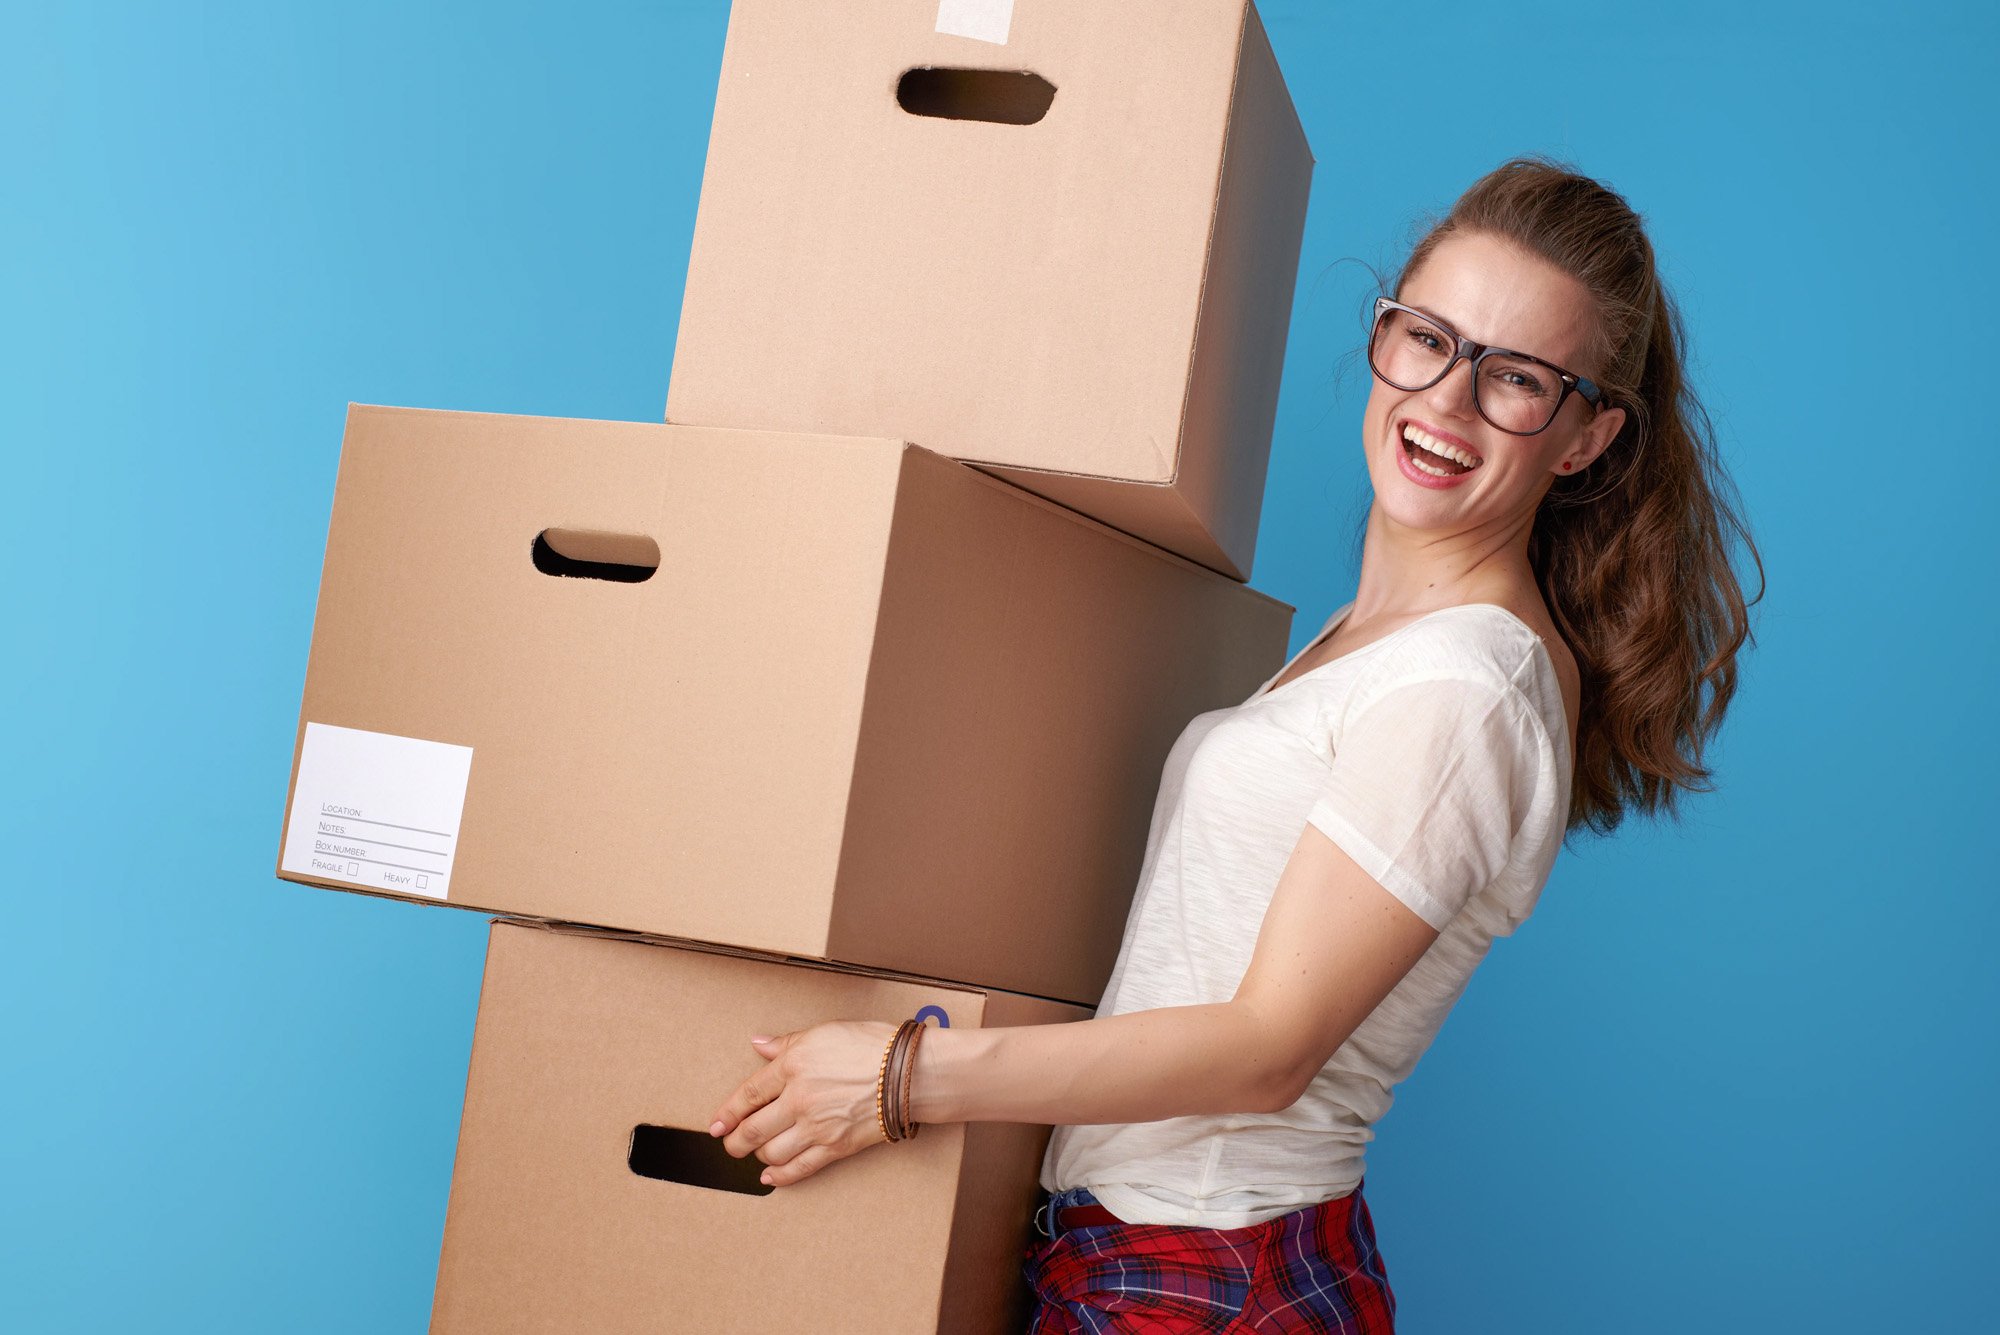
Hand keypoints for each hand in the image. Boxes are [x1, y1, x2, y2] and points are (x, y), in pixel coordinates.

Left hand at [707, 1020, 895, 1186]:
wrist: (910, 1073)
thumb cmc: (872, 1046)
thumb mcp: (825, 1032)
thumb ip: (788, 1042)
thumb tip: (759, 1044)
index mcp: (793, 1065)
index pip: (748, 1095)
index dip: (726, 1113)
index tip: (714, 1125)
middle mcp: (799, 1099)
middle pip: (752, 1130)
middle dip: (735, 1141)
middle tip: (729, 1144)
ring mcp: (816, 1127)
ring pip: (771, 1152)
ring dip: (757, 1156)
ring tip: (754, 1154)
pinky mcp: (835, 1148)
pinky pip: (799, 1168)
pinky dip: (780, 1176)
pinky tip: (770, 1176)